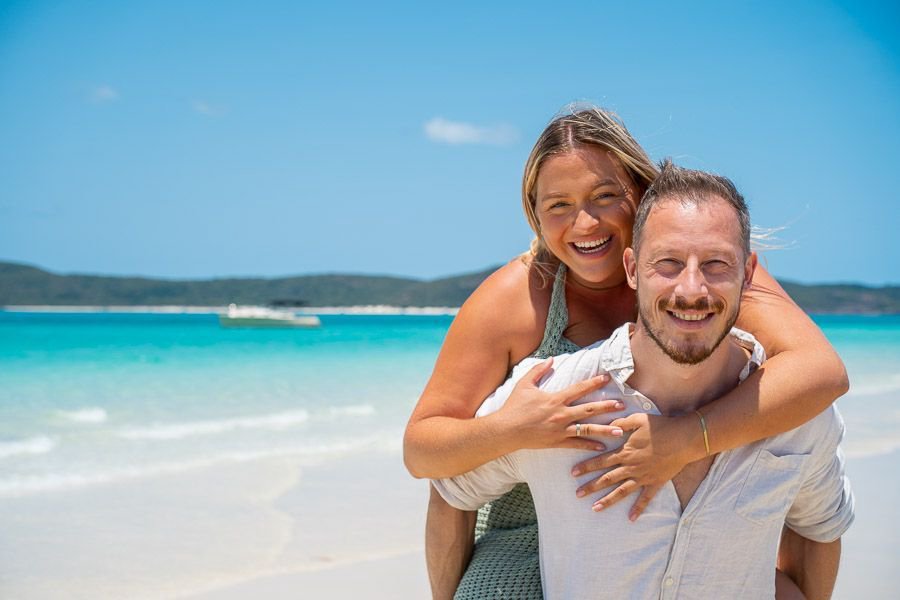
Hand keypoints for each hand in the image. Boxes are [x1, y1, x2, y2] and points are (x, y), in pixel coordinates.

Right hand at [497, 358, 625, 452]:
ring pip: (588, 429)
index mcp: (555, 399)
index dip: (594, 382)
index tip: (607, 378)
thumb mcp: (524, 385)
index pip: (580, 388)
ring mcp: (560, 429)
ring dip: (605, 429)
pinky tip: (602, 447)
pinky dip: (590, 445)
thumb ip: (538, 371)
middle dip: (607, 406)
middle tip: (623, 405)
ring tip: (620, 429)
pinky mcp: (557, 442)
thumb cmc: (514, 407)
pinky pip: (577, 444)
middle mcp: (561, 414)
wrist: (506, 430)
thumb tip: (551, 360)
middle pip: (589, 409)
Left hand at [569, 412, 701, 519]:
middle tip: (577, 494)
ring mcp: (643, 476)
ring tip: (595, 509)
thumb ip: (620, 423)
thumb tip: (606, 425)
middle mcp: (631, 467)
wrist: (683, 439)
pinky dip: (638, 509)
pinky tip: (631, 519)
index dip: (586, 467)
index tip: (573, 473)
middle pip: (607, 479)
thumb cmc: (660, 426)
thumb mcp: (637, 419)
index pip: (600, 461)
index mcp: (625, 452)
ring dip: (608, 500)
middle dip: (591, 487)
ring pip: (622, 491)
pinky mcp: (655, 482)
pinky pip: (645, 498)